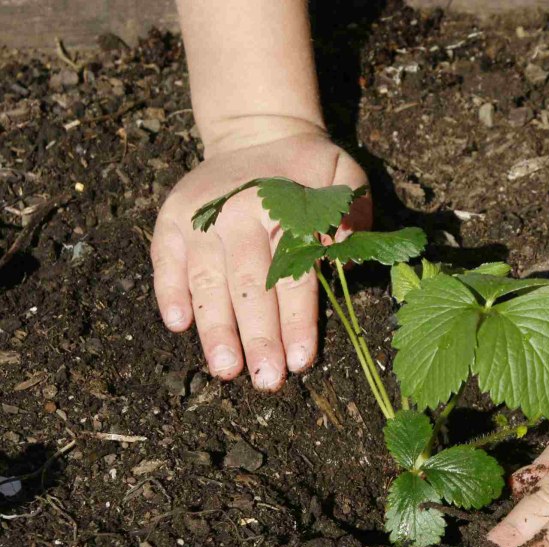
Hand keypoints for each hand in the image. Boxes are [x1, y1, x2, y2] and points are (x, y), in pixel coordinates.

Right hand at [151, 121, 370, 389]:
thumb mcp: (344, 177)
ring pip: (207, 282)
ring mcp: (199, 217)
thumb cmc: (308, 170)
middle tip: (265, 380)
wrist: (258, 133)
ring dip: (215, 330)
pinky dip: (169, 292)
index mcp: (282, 207)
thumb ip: (353, 212)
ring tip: (225, 370)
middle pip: (249, 286)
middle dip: (258, 338)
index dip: (297, 320)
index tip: (300, 361)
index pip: (293, 275)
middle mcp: (235, 213)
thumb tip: (351, 250)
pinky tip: (178, 326)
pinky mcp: (171, 219)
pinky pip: (165, 260)